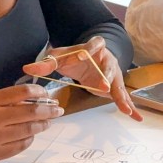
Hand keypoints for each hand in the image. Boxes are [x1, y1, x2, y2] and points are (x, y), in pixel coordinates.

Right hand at [0, 84, 63, 162]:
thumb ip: (9, 100)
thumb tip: (37, 99)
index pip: (22, 92)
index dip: (39, 92)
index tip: (46, 94)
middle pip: (30, 112)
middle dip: (48, 110)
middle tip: (59, 109)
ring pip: (28, 130)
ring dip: (42, 125)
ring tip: (48, 121)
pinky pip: (21, 145)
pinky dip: (30, 138)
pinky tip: (32, 134)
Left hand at [23, 36, 142, 121]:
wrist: (89, 60)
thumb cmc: (75, 57)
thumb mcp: (60, 58)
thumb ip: (46, 63)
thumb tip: (27, 68)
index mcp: (95, 47)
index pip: (94, 44)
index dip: (90, 49)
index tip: (82, 55)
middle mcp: (108, 60)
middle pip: (109, 66)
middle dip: (107, 77)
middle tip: (103, 86)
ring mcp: (114, 74)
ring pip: (118, 85)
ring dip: (121, 96)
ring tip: (125, 108)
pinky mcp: (115, 87)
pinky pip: (122, 97)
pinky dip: (129, 107)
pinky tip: (135, 117)